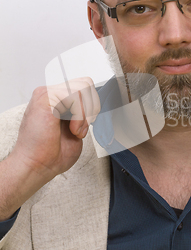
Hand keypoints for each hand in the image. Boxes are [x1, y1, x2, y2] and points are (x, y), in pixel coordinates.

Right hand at [0, 78, 99, 219]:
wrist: (38, 166)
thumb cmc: (52, 153)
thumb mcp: (77, 128)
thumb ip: (83, 112)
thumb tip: (94, 102)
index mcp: (57, 100)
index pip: (84, 86)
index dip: (92, 104)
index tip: (87, 124)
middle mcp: (51, 94)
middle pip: (86, 83)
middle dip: (92, 107)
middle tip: (82, 128)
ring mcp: (47, 94)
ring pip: (82, 87)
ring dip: (85, 114)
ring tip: (75, 131)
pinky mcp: (45, 97)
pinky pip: (74, 95)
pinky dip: (79, 115)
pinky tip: (72, 129)